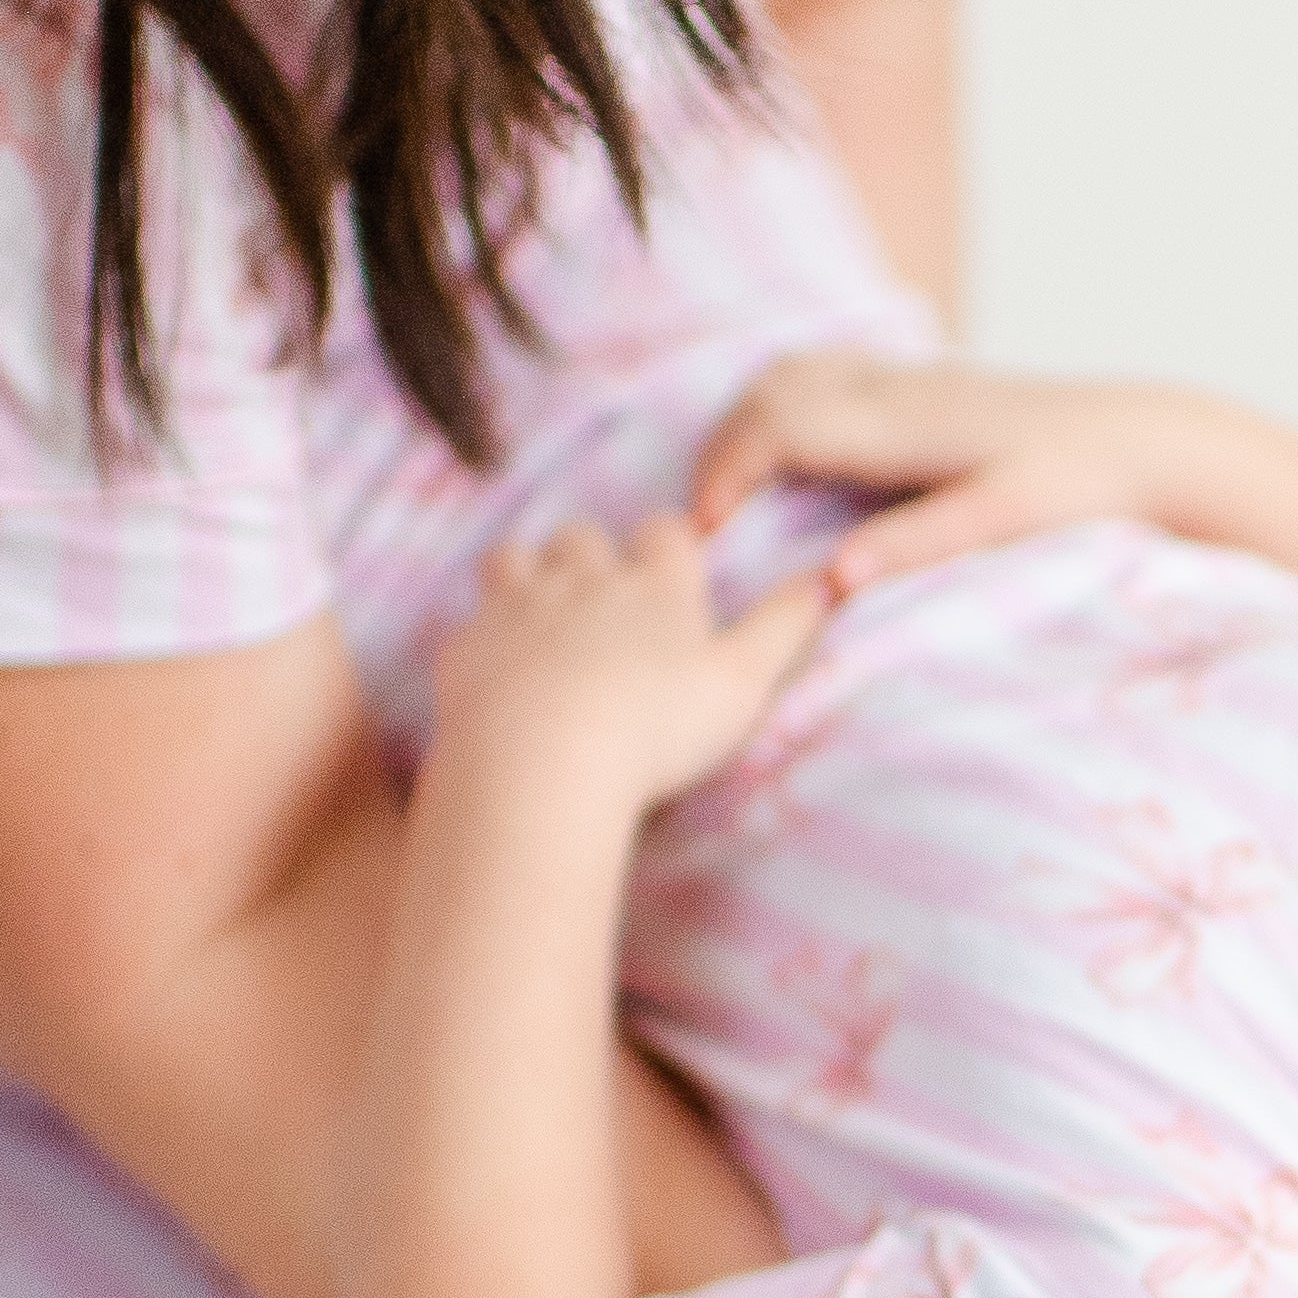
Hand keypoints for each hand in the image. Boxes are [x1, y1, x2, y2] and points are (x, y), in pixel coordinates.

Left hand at [427, 515, 828, 814]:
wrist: (542, 764)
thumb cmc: (656, 730)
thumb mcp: (743, 685)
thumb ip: (785, 628)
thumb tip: (829, 579)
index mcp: (656, 585)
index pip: (665, 533)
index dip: (669, 549)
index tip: (673, 578)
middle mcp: (585, 578)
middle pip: (583, 536)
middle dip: (593, 558)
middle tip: (605, 603)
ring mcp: (518, 605)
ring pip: (517, 557)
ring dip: (531, 574)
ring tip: (544, 613)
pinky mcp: (468, 644)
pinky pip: (472, 616)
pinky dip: (487, 631)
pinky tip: (501, 665)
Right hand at [689, 353, 1221, 598]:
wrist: (1148, 441)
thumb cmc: (1084, 486)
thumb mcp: (1005, 522)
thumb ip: (918, 543)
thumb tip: (835, 578)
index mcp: (902, 421)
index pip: (777, 426)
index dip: (725, 476)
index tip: (703, 536)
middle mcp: (896, 386)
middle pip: (769, 389)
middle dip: (722, 450)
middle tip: (705, 527)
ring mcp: (908, 377)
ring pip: (793, 372)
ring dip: (750, 422)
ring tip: (738, 495)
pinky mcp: (925, 385)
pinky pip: (826, 375)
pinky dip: (785, 408)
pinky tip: (793, 461)